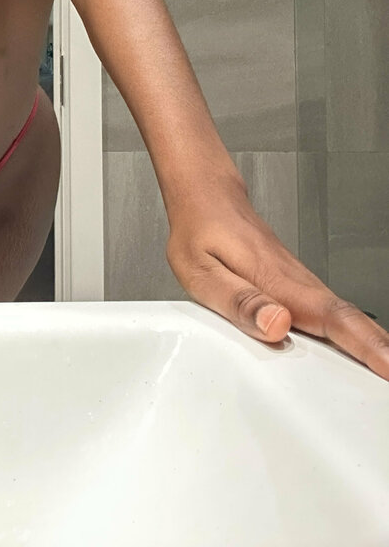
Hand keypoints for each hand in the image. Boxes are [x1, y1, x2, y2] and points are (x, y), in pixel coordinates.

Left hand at [164, 179, 388, 382]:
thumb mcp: (202, 273)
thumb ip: (239, 302)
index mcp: (275, 281)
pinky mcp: (293, 284)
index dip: (364, 344)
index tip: (388, 366)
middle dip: (378, 351)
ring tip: (385, 372)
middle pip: (348, 320)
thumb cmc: (200, 232)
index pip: (331, 316)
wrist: (205, 198)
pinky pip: (328, 311)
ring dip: (369, 344)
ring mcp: (298, 282)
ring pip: (341, 316)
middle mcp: (295, 281)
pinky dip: (351, 332)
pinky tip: (358, 351)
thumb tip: (277, 326)